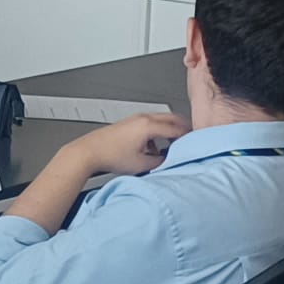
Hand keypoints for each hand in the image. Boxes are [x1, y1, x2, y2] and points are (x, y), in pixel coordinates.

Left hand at [73, 112, 189, 175]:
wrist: (88, 152)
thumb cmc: (110, 156)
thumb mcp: (142, 165)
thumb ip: (160, 162)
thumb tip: (168, 160)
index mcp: (148, 126)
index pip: (176, 128)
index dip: (188, 136)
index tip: (195, 143)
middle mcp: (142, 118)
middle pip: (170, 118)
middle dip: (181, 129)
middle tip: (188, 140)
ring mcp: (133, 119)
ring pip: (159, 120)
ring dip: (168, 130)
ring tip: (172, 146)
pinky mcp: (127, 124)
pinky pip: (148, 124)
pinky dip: (156, 132)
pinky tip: (153, 148)